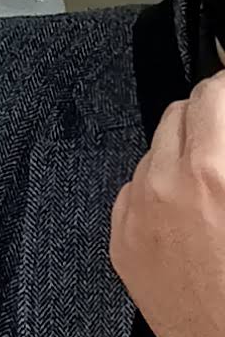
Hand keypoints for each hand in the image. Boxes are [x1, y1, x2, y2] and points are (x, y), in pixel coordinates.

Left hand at [111, 76, 224, 336]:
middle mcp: (165, 185)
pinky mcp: (121, 244)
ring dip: (181, 157)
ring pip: (155, 151)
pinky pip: (135, 191)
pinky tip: (187, 221)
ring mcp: (136, 215)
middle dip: (208, 122)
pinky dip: (158, 193)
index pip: (212, 93)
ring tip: (210, 188)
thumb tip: (223, 117)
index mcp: (211, 172)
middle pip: (179, 114)